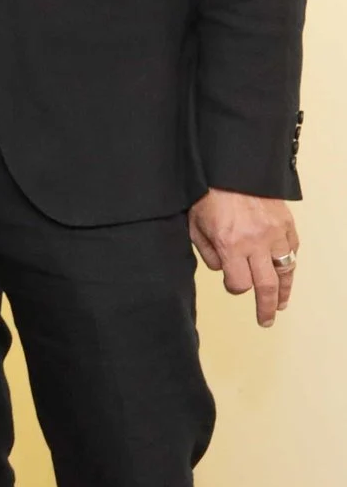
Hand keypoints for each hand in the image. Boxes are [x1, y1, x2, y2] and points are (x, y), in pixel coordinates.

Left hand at [189, 188, 299, 327]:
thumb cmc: (207, 194)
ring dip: (284, 290)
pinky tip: (284, 271)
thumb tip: (223, 270)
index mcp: (230, 244)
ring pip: (285, 269)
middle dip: (266, 306)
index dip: (234, 288)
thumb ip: (207, 252)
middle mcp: (256, 242)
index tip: (231, 284)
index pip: (239, 284)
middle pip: (267, 285)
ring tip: (280, 303)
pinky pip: (292, 248)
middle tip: (265, 320)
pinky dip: (289, 261)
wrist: (230, 166)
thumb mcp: (195, 226)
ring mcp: (275, 232)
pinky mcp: (286, 222)